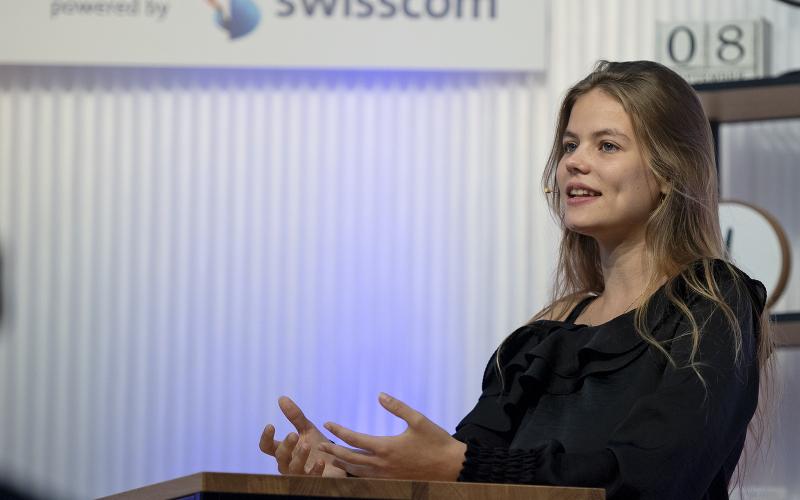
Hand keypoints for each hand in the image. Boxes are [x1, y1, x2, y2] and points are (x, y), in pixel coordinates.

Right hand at [259, 396, 345, 476]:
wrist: (338, 460)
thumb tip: (281, 398)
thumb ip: (295, 416)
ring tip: (307, 445)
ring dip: (299, 457)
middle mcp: (288, 463)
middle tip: (294, 435)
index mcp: (285, 450)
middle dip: (286, 446)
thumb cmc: (318, 445)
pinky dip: (315, 470)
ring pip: (293, 468)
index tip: (271, 425)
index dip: (266, 438)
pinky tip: (320, 461)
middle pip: (280, 457)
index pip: (267, 447)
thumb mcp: (307, 429)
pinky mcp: (313, 481)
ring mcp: (300, 474)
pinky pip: (311, 478)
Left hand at [318, 393, 466, 480]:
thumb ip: (397, 407)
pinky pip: (368, 478)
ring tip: (331, 457)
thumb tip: (380, 395)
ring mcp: (386, 475)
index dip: (339, 431)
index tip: (328, 423)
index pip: (354, 439)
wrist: (451, 466)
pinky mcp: (392, 481)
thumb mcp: (418, 419)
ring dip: (342, 463)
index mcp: (386, 447)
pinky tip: (352, 469)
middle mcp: (382, 464)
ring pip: (357, 471)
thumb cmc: (435, 441)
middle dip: (333, 450)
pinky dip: (356, 473)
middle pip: (350, 458)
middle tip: (319, 445)